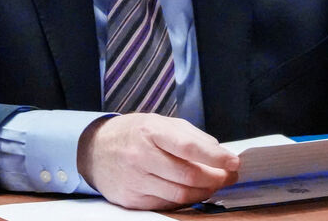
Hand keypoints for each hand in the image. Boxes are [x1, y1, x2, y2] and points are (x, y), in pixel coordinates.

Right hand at [77, 113, 240, 208]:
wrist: (95, 151)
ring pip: (180, 194)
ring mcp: (134, 180)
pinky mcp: (131, 200)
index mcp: (150, 131)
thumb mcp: (160, 123)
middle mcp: (140, 156)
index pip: (188, 146)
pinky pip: (166, 204)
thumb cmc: (134, 134)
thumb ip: (190, 136)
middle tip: (229, 176)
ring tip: (214, 184)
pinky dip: (184, 199)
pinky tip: (191, 191)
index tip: (233, 162)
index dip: (215, 157)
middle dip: (215, 178)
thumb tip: (219, 153)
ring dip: (204, 192)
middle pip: (187, 175)